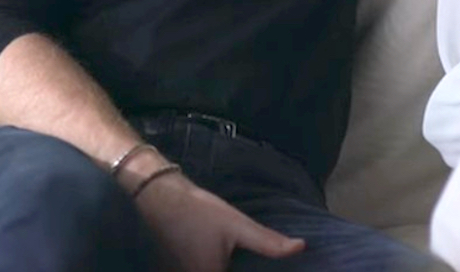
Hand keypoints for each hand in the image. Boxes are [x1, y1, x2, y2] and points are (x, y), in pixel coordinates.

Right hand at [134, 171, 303, 271]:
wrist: (158, 195)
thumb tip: (300, 247)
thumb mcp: (237, 225)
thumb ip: (268, 242)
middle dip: (244, 268)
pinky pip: (203, 269)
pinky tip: (227, 256)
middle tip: (258, 261)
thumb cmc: (197, 211)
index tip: (259, 266)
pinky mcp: (177, 267)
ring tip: (246, 258)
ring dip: (229, 265)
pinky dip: (217, 264)